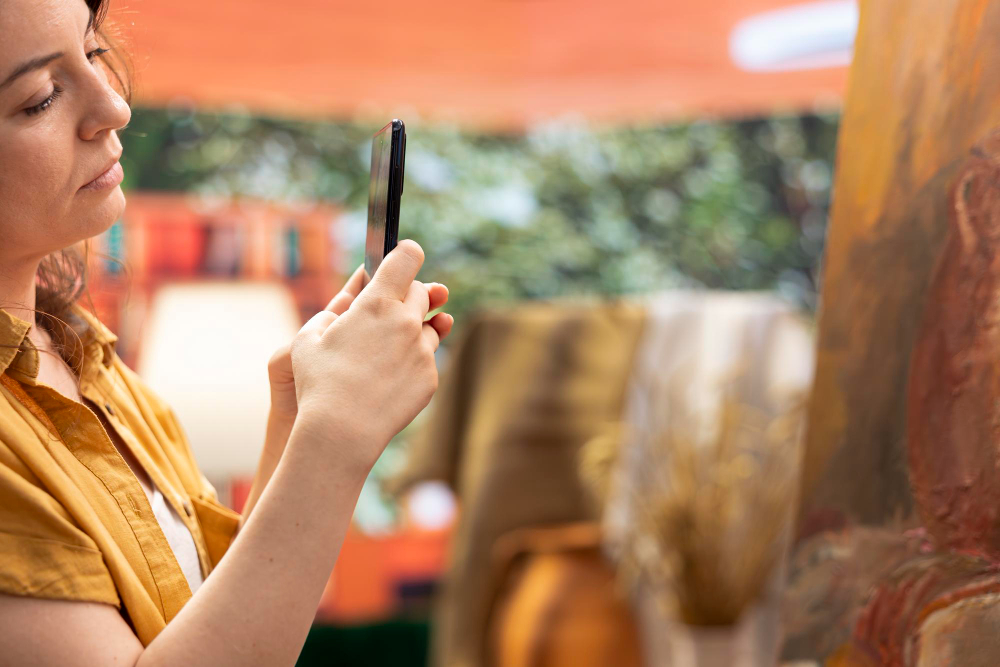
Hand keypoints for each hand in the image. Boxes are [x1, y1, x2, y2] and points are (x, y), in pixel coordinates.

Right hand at [290, 241, 452, 471]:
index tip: (402, 255)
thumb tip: (349, 310)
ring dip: (414, 329)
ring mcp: (422, 351)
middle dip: (407, 294)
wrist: (341, 432)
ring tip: (385, 348)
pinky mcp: (430, 377)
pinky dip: (413, 361)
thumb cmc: (318, 384)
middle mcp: (407, 322)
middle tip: (387, 308)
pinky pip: (427, 359)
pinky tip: (390, 376)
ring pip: (430, 326)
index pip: (407, 257)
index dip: (405, 252)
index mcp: (377, 303)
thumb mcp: (308, 339)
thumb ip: (333, 313)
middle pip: (422, 292)